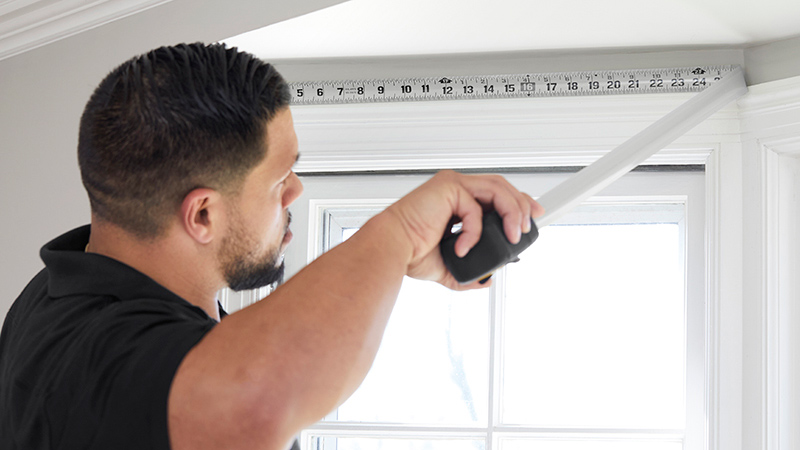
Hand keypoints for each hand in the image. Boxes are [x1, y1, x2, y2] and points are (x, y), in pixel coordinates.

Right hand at [383, 170, 543, 289]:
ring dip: (511, 212)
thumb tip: (487, 281)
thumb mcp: (449, 266)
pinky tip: (464, 247)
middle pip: (502, 186)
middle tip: (528, 227)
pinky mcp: (448, 188)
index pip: (496, 194)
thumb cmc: (410, 252)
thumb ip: (469, 272)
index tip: (532, 217)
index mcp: (456, 200)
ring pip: (497, 189)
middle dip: (522, 204)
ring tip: (513, 235)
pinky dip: (475, 231)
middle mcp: (455, 187)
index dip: (518, 203)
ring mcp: (452, 185)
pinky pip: (475, 209)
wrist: (392, 250)